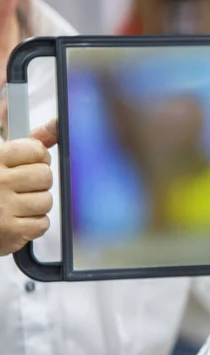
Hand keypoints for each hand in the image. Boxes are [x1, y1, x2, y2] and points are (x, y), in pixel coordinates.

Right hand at [0, 118, 56, 254]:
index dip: (39, 158)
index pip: (36, 150)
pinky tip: (17, 220)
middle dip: (39, 183)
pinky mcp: (9, 231)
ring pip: (46, 201)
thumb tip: (58, 123)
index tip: (30, 163)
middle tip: (22, 187)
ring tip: (17, 205)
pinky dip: (32, 224)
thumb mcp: (3, 159)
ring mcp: (2, 207)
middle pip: (45, 176)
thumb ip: (32, 141)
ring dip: (36, 205)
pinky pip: (42, 224)